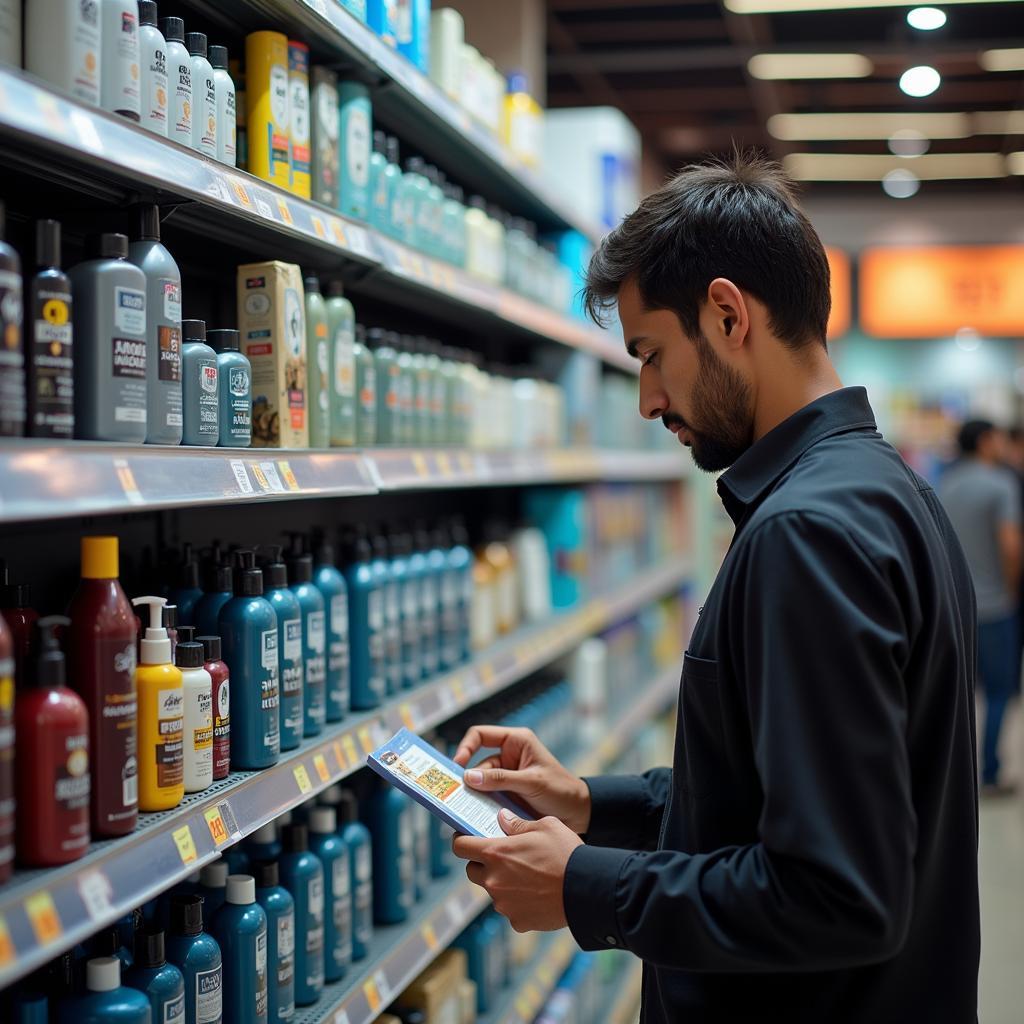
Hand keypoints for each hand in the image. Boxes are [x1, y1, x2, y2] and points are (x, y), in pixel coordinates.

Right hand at [453, 725, 590, 833]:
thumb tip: (468, 777)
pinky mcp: (506, 793)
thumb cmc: (560, 789)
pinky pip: (487, 797)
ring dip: (475, 796)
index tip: (457, 765)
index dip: (466, 747)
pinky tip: (476, 815)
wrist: (577, 813)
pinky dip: (482, 805)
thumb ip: (500, 779)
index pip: (481, 735)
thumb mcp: (531, 782)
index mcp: (516, 741)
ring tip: (467, 809)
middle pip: (477, 764)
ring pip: (480, 783)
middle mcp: (508, 755)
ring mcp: (506, 775)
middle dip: (469, 780)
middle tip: (456, 795)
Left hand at [453, 809, 582, 931]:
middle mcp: (493, 880)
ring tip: (526, 876)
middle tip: (501, 857)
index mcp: (496, 853)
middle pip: (472, 871)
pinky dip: (518, 902)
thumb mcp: (544, 826)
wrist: (586, 889)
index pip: (460, 846)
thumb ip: (517, 823)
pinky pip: (510, 909)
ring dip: (502, 883)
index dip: (461, 840)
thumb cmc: (565, 853)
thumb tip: (502, 819)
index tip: (466, 837)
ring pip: (493, 891)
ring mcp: (504, 904)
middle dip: (481, 863)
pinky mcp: (517, 921)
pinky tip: (536, 894)